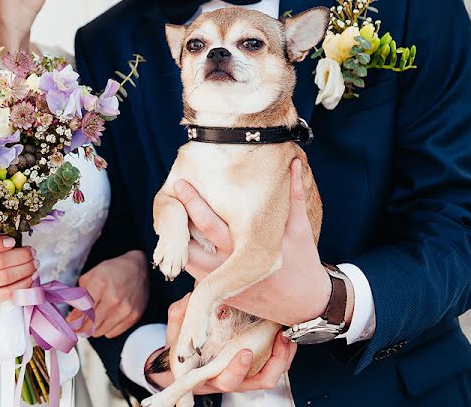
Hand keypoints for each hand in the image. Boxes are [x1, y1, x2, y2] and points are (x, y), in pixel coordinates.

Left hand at [67, 250, 148, 337]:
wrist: (139, 268)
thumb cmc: (113, 271)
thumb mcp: (91, 275)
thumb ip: (78, 294)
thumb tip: (70, 315)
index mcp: (99, 284)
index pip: (80, 312)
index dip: (72, 321)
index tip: (68, 323)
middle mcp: (113, 299)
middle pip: (89, 326)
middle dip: (79, 327)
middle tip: (76, 325)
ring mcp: (124, 309)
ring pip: (99, 332)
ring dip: (93, 328)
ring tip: (92, 319)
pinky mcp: (133, 316)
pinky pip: (112, 333)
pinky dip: (106, 329)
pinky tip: (106, 319)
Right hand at [146, 293, 297, 393]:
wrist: (186, 367)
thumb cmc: (183, 353)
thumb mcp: (176, 334)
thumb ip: (179, 317)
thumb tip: (189, 299)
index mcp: (211, 376)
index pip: (227, 380)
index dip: (238, 369)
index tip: (244, 352)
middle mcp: (233, 379)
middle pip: (260, 380)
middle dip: (274, 362)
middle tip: (278, 338)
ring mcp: (246, 375)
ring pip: (272, 374)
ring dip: (284, 356)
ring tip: (285, 334)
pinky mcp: (256, 368)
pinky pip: (274, 366)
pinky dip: (284, 353)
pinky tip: (284, 335)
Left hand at [177, 159, 339, 326]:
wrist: (304, 306)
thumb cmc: (303, 264)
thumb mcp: (299, 230)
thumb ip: (294, 196)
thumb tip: (292, 164)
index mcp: (246, 249)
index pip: (209, 224)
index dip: (191, 203)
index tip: (179, 184)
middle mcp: (229, 267)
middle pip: (189, 243)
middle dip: (176, 220)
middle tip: (166, 198)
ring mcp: (222, 283)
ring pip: (187, 260)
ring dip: (179, 239)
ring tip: (173, 214)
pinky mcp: (220, 293)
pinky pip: (194, 273)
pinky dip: (187, 254)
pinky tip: (185, 237)